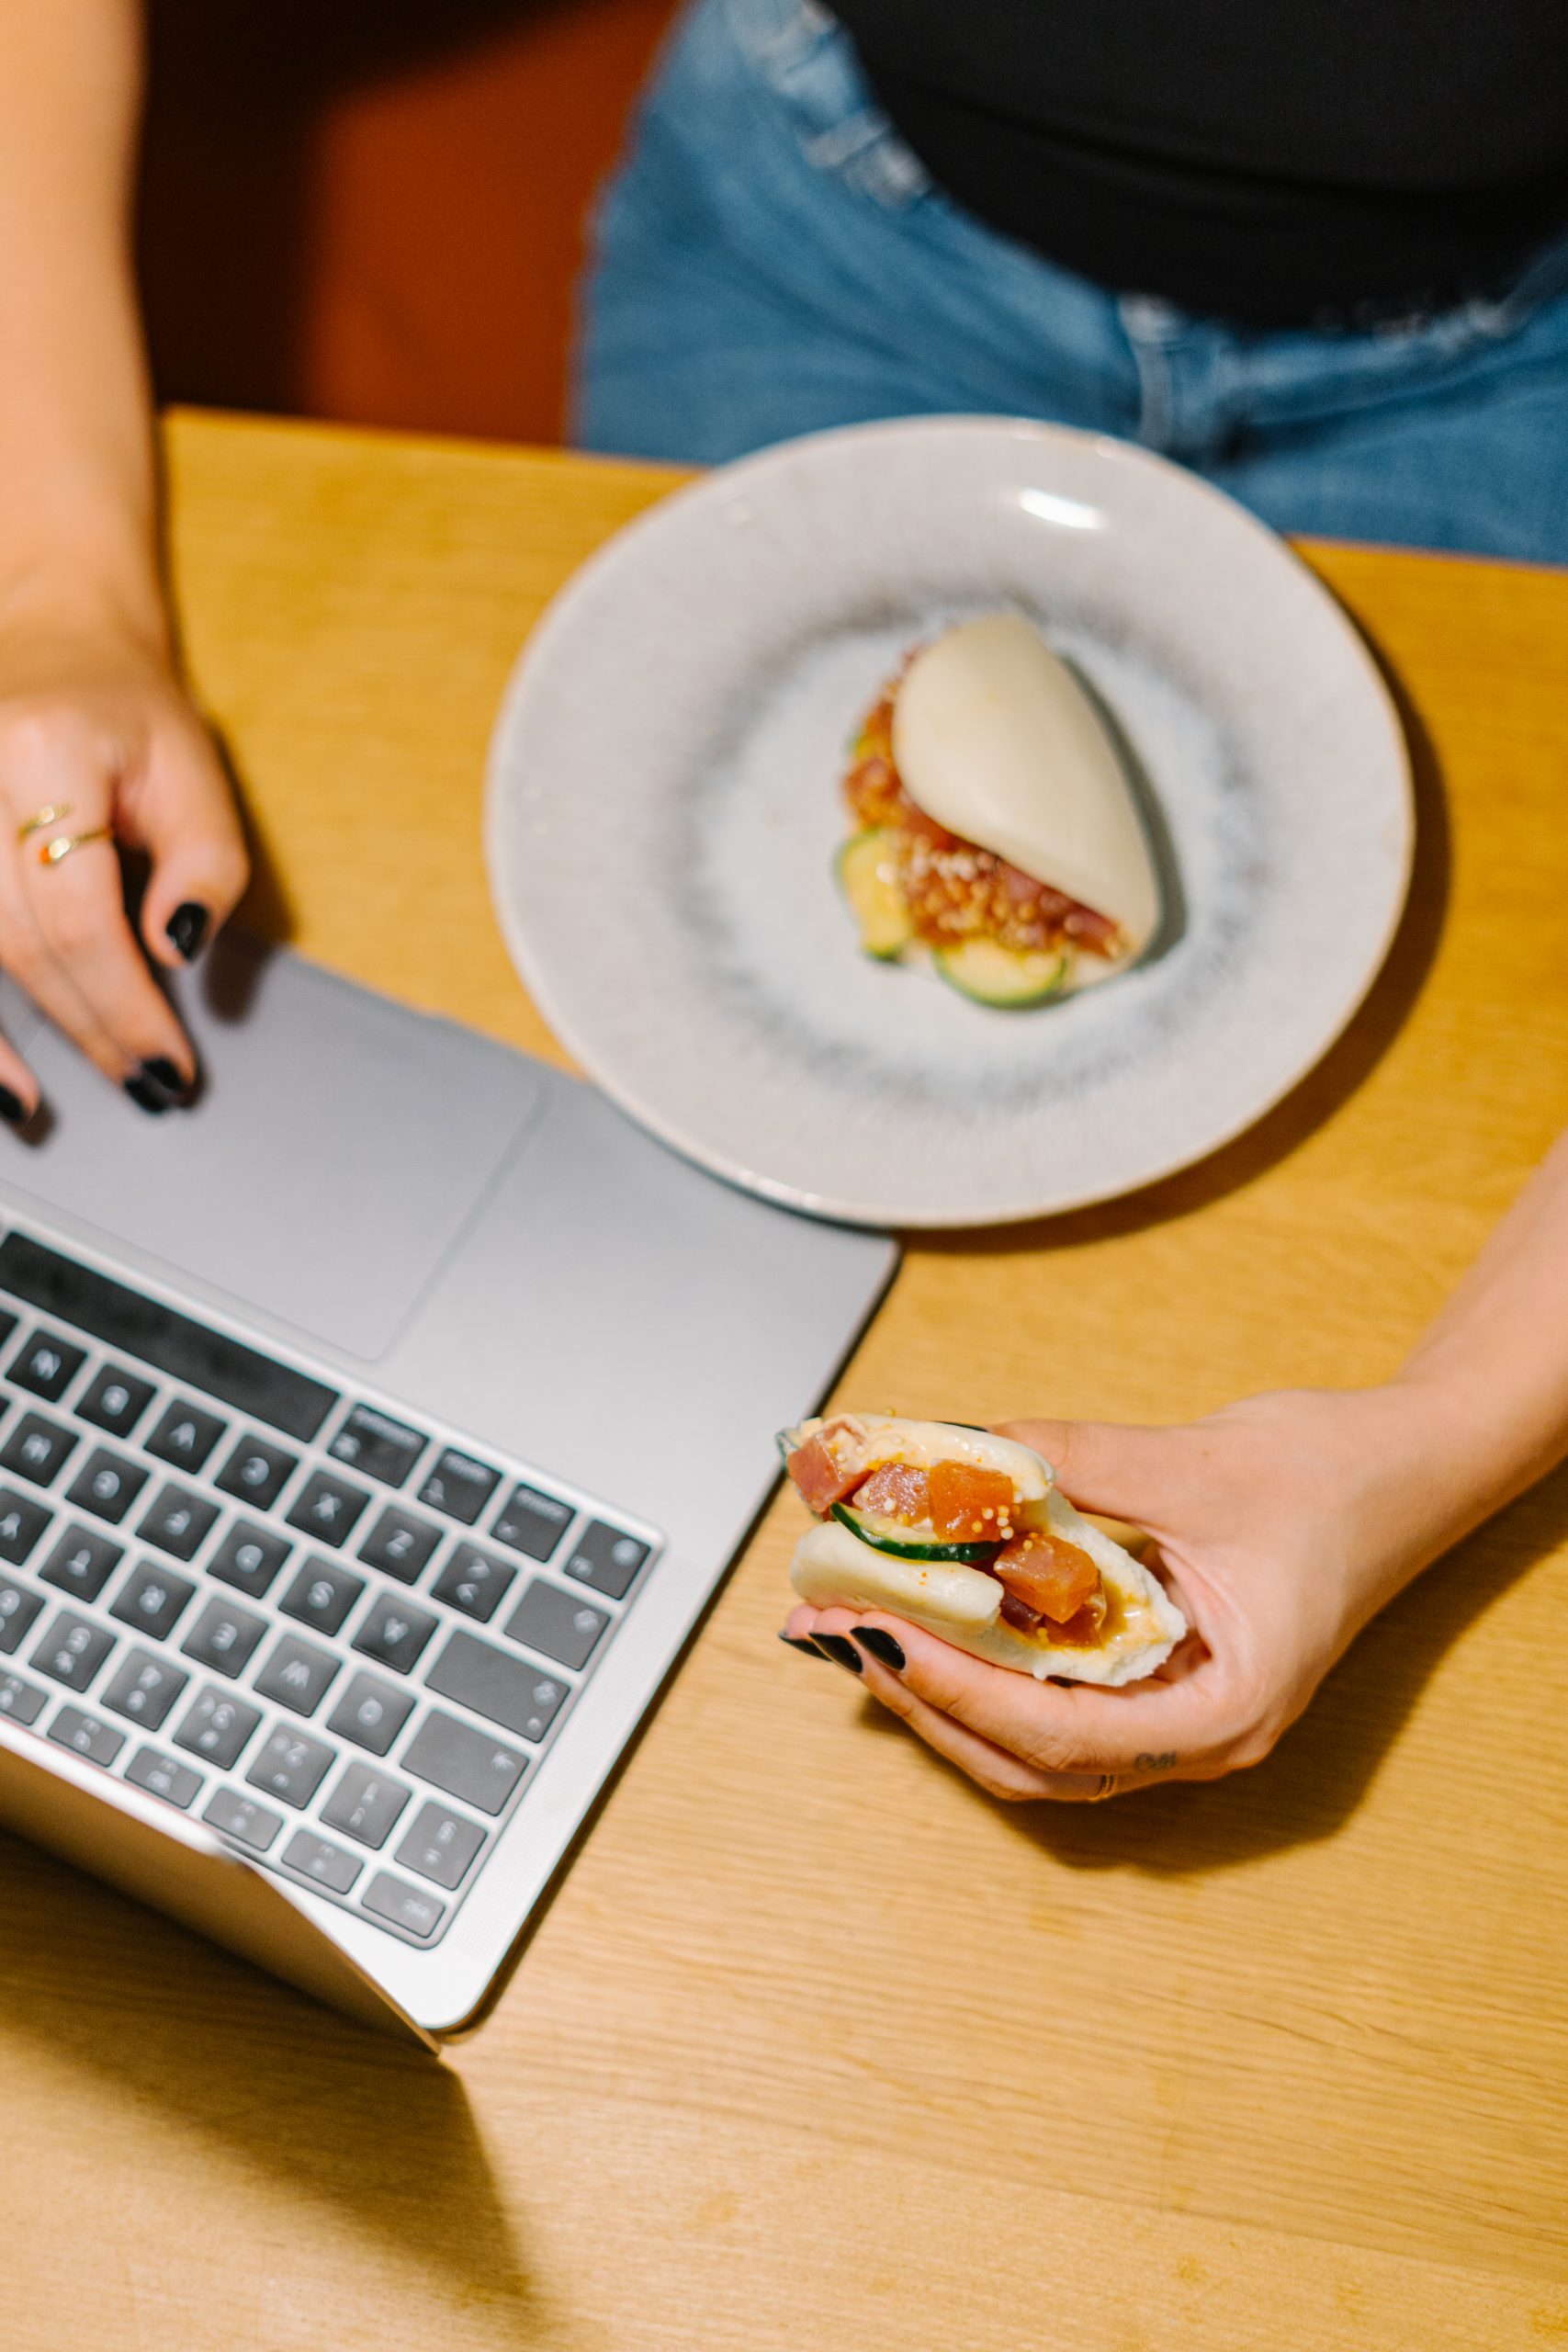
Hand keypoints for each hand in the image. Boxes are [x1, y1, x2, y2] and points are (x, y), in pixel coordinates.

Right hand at [0, 611, 247, 1118]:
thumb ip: (204, 863)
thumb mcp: (194, 771)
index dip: (124, 1004)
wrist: (49, 638)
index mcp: (42, 752)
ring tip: (43, 1106)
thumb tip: (174, 950)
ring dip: (0, 1043)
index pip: (79, 913)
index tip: (168, 1062)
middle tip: (144, 1083)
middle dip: (86, 1026)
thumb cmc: (125, 709)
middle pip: (17, 942)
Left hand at [784, 1382, 1479, 1800]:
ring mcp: (1170, 1714)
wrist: (1404, 1469)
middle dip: (921, 1696)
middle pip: (1028, 1757)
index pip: (1062, 1733)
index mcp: (1224, 1712)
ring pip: (1028, 1740)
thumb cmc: (1332, 1477)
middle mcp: (1193, 1736)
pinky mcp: (1150, 1678)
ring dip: (935, 1688)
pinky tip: (920, 1614)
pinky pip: (1048, 1695)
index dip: (956, 1689)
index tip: (877, 1635)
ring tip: (851, 1624)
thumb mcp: (1196, 1463)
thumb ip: (1074, 1463)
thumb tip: (956, 1452)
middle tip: (831, 1627)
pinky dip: (978, 1662)